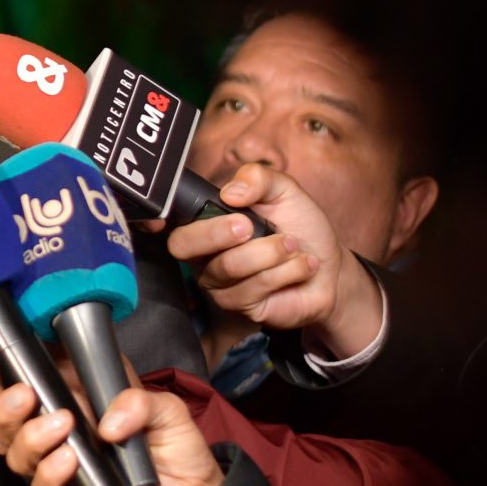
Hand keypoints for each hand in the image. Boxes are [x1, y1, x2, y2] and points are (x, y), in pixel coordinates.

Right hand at [0, 357, 222, 485]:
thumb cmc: (177, 445)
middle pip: (6, 419)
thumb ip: (139, 403)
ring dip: (30, 437)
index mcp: (73, 395)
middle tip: (26, 396)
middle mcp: (58, 426)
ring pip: (14, 452)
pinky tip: (68, 462)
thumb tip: (106, 422)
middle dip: (5, 407)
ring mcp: (59, 460)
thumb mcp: (166, 409)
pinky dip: (51, 473)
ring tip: (62, 426)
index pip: (24, 380)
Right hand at [161, 163, 382, 357]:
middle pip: (183, 245)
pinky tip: (301, 266)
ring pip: (228, 266)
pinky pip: (254, 287)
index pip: (168, 219)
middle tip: (250, 226)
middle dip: (216, 233)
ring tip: (293, 246)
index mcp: (207, 221)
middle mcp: (204, 254)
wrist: (330, 267)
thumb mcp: (284, 191)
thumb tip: (230, 192)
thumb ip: (258, 178)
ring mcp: (218, 283)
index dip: (156, 218)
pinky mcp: (239, 307)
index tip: (162, 218)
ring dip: (270, 252)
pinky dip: (286, 271)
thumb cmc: (301, 227)